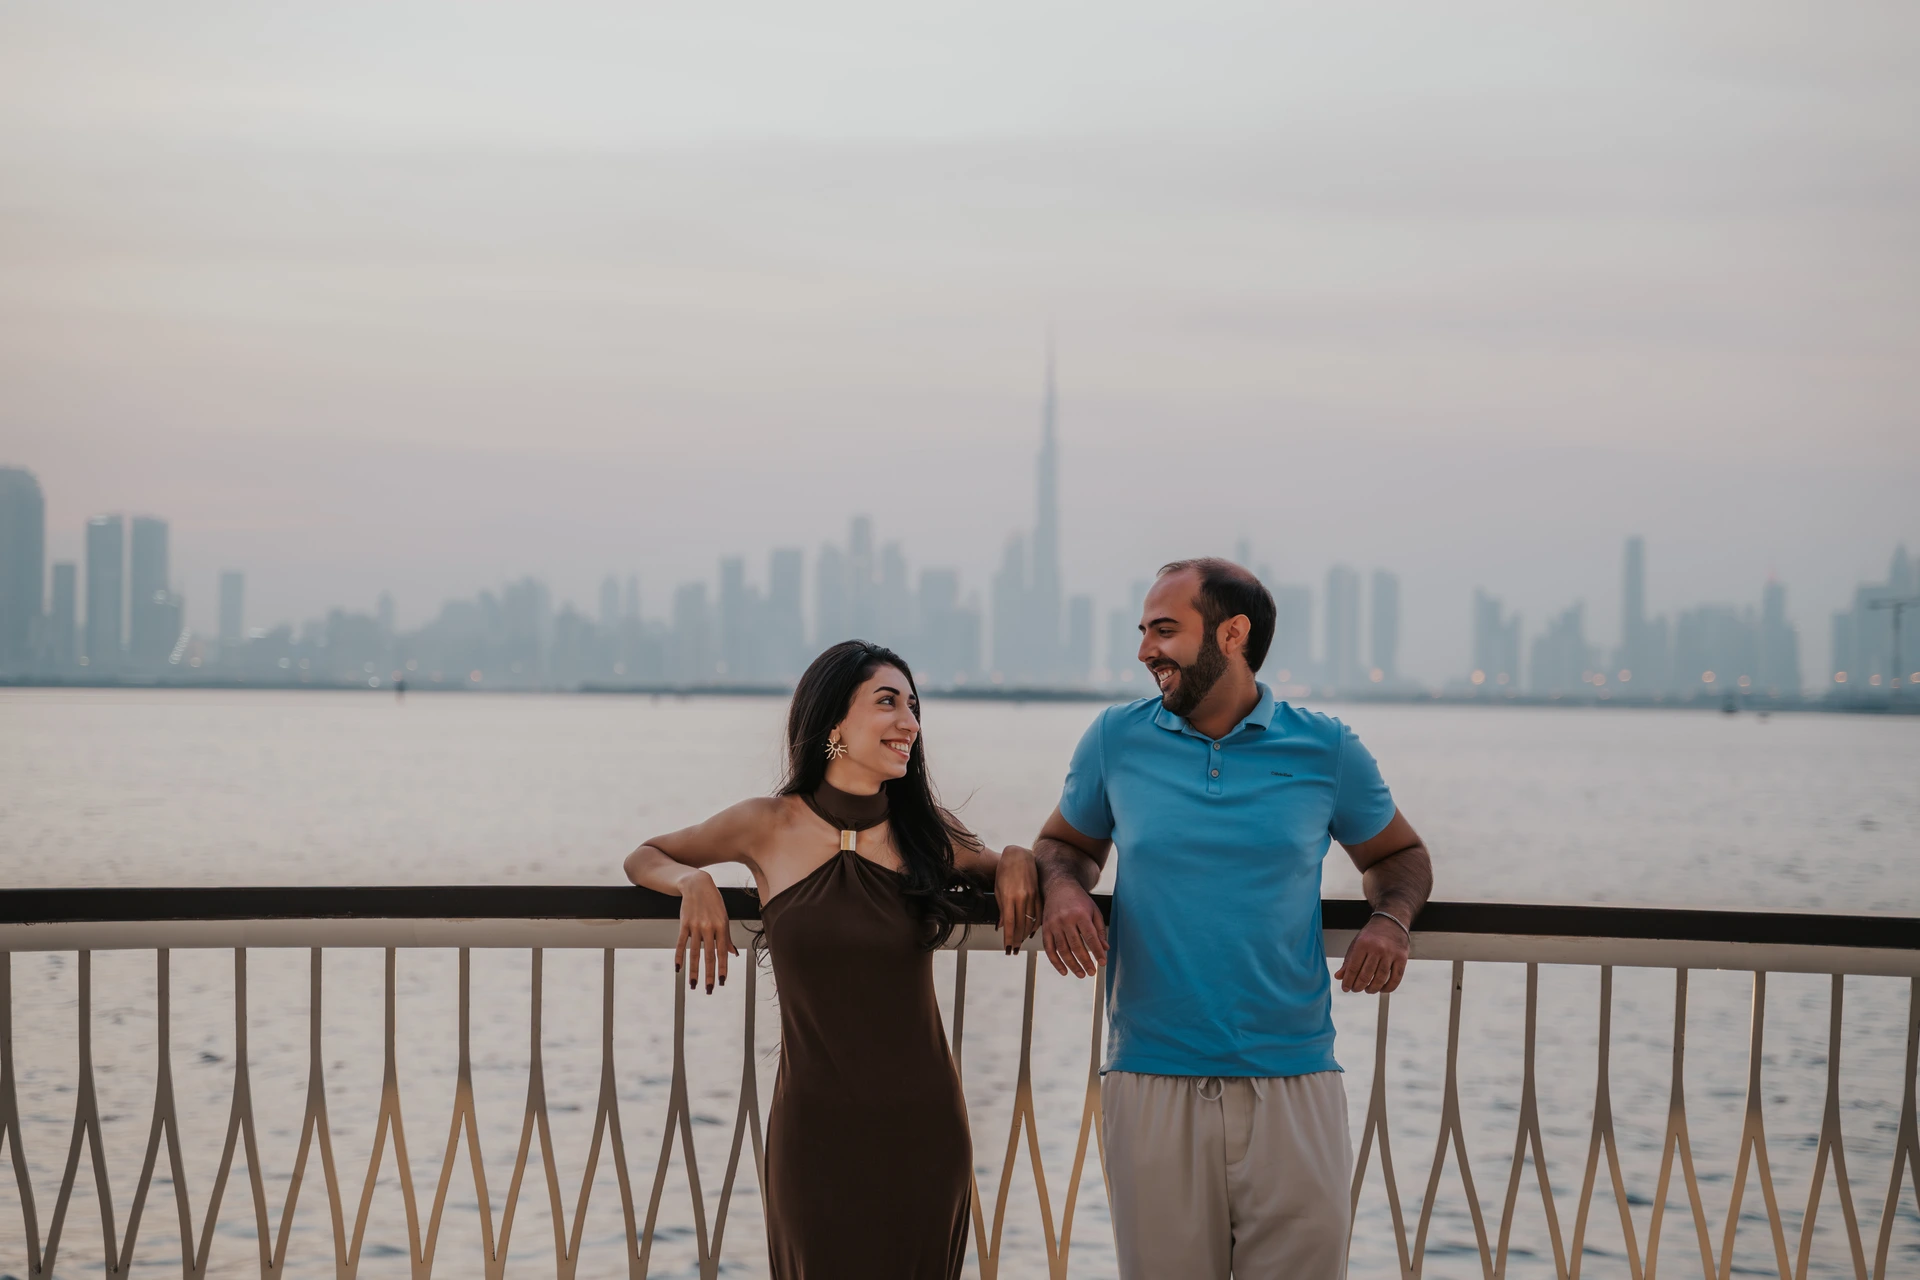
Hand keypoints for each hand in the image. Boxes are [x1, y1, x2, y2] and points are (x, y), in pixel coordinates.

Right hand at [675, 870, 737, 993]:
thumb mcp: (724, 917)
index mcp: (722, 927)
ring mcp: (696, 926)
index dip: (723, 968)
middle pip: (709, 955)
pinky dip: (679, 956)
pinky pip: (681, 943)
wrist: (698, 884)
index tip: (722, 982)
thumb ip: (727, 938)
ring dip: (694, 971)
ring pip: (695, 953)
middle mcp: (709, 928)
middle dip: (709, 974)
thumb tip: (733, 954)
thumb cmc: (714, 903)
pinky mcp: (684, 924)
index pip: (722, 952)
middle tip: (709, 990)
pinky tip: (678, 969)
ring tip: (693, 985)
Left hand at [994, 845, 1039, 953]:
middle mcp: (1023, 898)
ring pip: (1030, 921)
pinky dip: (1035, 924)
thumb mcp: (998, 889)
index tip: (1007, 948)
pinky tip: (1032, 931)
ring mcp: (1033, 896)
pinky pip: (1039, 913)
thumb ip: (1001, 909)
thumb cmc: (1005, 870)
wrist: (1018, 855)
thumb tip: (1000, 926)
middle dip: (1016, 940)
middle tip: (1014, 949)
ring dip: (1025, 934)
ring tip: (1021, 943)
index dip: (1008, 938)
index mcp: (1010, 897)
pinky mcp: (1039, 894)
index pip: (1009, 924)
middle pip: (1020, 925)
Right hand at [1041, 879, 1107, 978]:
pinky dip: (1056, 962)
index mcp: (1080, 914)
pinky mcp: (1045, 929)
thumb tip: (1105, 949)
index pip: (1090, 937)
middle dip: (1085, 961)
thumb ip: (1099, 930)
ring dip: (1072, 965)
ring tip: (1081, 974)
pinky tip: (1064, 971)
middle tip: (1092, 973)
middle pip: (1076, 946)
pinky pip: (1049, 949)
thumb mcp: (1094, 911)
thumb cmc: (1080, 900)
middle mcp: (1066, 920)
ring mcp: (1054, 925)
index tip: (1103, 962)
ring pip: (1063, 950)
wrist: (1059, 887)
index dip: (1097, 951)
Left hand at [1336, 914, 1408, 993]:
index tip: (1346, 988)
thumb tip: (1339, 977)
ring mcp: (1390, 954)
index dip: (1348, 981)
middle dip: (1358, 986)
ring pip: (1380, 979)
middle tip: (1356, 989)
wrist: (1391, 921)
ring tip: (1368, 990)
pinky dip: (1388, 987)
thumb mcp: (1356, 944)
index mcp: (1362, 944)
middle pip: (1366, 975)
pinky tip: (1382, 989)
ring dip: (1372, 988)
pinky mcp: (1402, 958)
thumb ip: (1348, 961)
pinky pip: (1396, 978)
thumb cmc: (1372, 934)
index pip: (1353, 968)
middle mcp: (1377, 949)